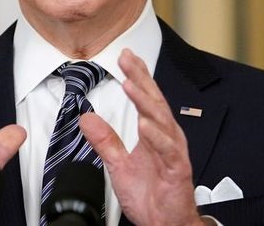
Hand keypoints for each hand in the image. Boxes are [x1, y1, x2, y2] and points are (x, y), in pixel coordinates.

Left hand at [80, 49, 203, 225]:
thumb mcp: (118, 164)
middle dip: (140, 78)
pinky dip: (157, 136)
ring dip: (145, 101)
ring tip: (130, 84)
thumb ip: (105, 140)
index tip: (125, 55)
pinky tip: (145, 124)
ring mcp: (173, 152)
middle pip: (153, 101)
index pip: (145, 98)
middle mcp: (166, 137)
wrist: (164, 223)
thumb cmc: (149, 193)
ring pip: (161, 121)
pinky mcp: (177, 169)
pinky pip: (168, 150)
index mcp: (154, 132)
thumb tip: (86, 118)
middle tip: (127, 58)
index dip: (136, 76)